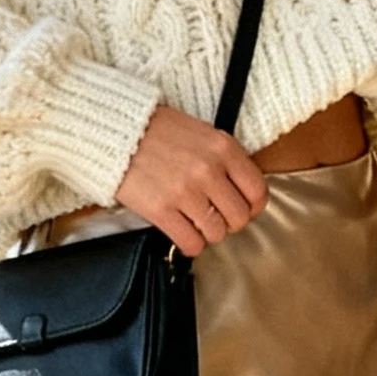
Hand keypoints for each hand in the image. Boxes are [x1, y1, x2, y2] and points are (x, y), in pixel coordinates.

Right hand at [117, 104, 267, 254]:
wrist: (118, 131)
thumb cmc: (158, 131)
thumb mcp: (202, 133)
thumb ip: (224, 159)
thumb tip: (241, 191)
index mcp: (223, 148)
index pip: (257, 191)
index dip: (252, 207)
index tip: (242, 209)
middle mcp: (208, 171)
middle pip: (239, 217)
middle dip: (229, 222)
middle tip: (215, 216)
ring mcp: (185, 192)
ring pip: (217, 234)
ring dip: (208, 233)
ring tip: (195, 222)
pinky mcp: (161, 210)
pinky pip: (191, 243)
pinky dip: (189, 244)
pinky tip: (182, 232)